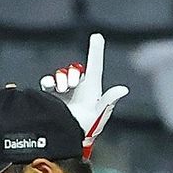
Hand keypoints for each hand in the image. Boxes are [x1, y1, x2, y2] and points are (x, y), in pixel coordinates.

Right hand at [40, 32, 128, 158]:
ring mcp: (65, 90)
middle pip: (75, 69)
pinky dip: (48, 81)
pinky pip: (48, 82)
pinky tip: (49, 85)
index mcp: (92, 88)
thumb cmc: (88, 127)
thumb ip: (109, 100)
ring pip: (61, 74)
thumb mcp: (99, 113)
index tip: (97, 36)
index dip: (96, 50)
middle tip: (73, 84)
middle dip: (72, 73)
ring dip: (61, 78)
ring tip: (63, 89)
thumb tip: (124, 89)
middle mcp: (79, 87)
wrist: (68, 136)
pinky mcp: (52, 96)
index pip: (95, 65)